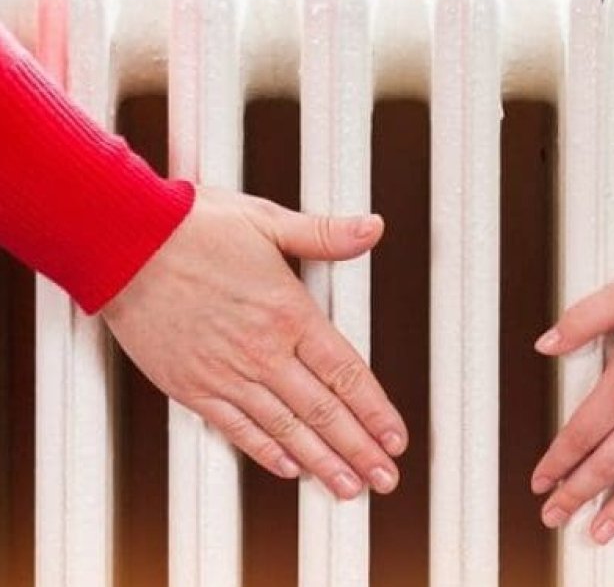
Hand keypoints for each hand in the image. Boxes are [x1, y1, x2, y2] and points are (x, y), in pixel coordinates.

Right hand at [103, 187, 406, 498]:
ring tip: (347, 487)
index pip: (347, 373)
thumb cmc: (190, 229)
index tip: (395, 438)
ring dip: (321, 462)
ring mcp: (226, 373)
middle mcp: (263, 351)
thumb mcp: (268, 222)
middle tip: (385, 478)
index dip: (375, 411)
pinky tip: (287, 468)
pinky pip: (235, 428)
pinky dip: (264, 451)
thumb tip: (372, 228)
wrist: (120, 243)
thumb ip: (324, 235)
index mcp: (289, 313)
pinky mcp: (191, 385)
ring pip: (285, 429)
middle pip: (324, 412)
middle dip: (360, 450)